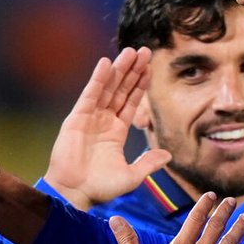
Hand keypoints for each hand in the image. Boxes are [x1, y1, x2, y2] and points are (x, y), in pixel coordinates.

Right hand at [45, 47, 170, 209]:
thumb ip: (148, 163)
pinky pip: (90, 95)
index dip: (140, 85)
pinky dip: (98, 79)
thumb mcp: (131, 176)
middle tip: (144, 51)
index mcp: (116, 132)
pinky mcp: (77, 118)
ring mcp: (90, 117)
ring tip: (130, 52)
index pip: (131, 102)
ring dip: (119, 70)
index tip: (150, 68)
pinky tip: (106, 64)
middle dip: (132, 71)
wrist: (75, 193)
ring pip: (107, 88)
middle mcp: (103, 121)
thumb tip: (168, 155)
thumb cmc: (100, 188)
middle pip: (121, 90)